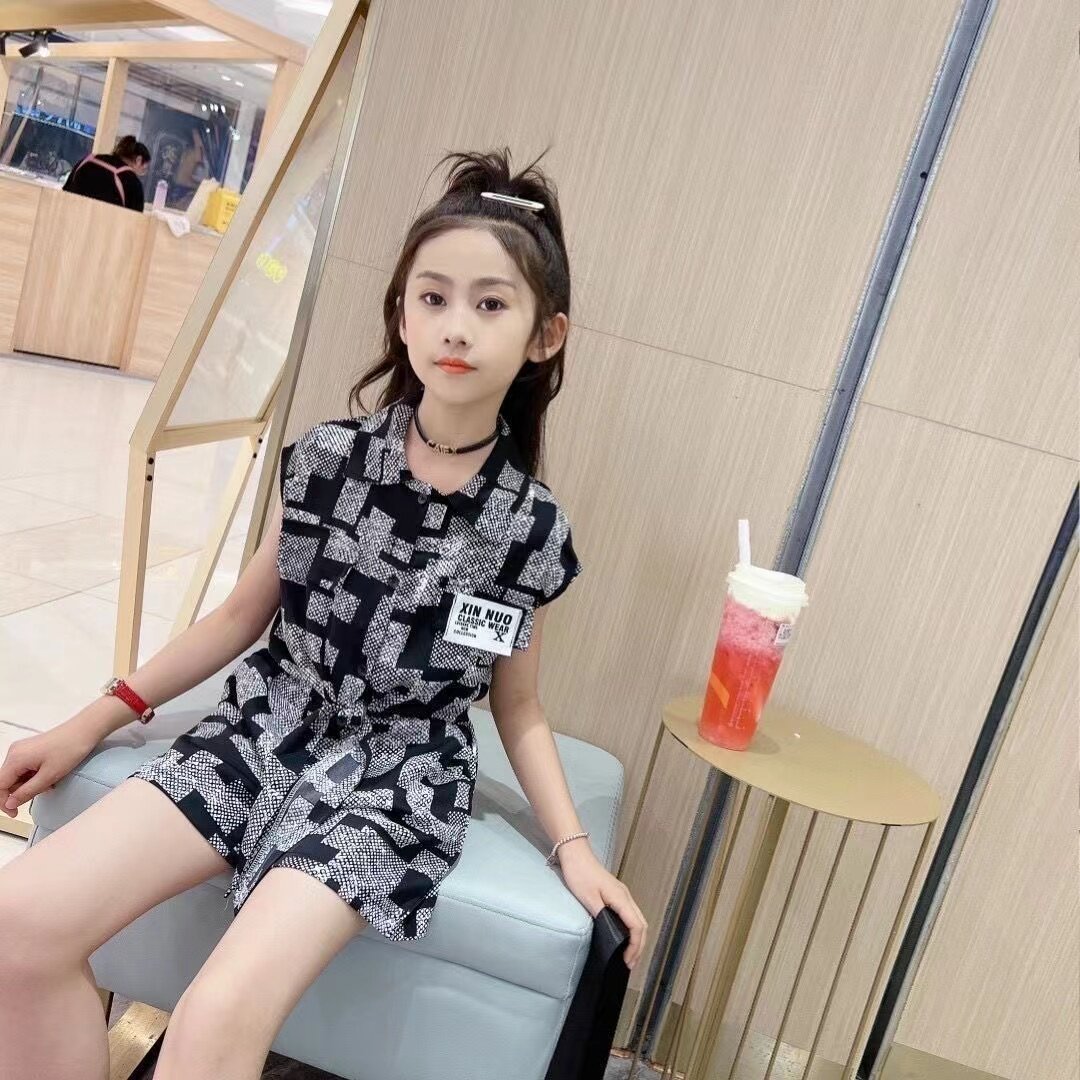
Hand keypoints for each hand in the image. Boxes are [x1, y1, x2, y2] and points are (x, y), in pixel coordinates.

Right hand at [0, 721, 99, 817]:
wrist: (85, 730)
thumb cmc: (70, 749)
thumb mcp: (48, 777)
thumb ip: (26, 793)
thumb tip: (9, 804)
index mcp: (15, 758)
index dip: (4, 802)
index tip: (15, 813)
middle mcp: (15, 752)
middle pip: (7, 781)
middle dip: (22, 791)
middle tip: (43, 791)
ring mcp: (22, 749)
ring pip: (17, 776)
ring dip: (30, 784)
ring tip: (50, 782)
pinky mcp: (31, 749)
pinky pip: (25, 768)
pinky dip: (35, 776)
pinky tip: (49, 775)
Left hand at [556, 842, 647, 969]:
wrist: (575, 853)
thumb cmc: (580, 874)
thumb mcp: (588, 898)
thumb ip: (601, 916)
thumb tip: (612, 935)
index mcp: (621, 898)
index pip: (637, 926)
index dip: (635, 946)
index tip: (628, 962)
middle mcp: (626, 897)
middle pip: (642, 924)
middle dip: (639, 946)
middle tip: (629, 964)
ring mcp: (622, 895)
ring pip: (637, 920)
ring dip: (636, 939)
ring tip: (627, 955)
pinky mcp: (616, 894)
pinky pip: (630, 915)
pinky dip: (630, 930)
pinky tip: (622, 937)